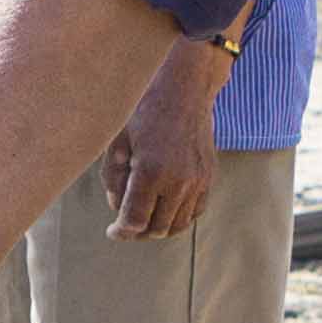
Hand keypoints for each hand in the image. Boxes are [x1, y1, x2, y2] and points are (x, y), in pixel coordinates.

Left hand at [105, 40, 226, 240]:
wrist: (185, 91)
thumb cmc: (145, 111)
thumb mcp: (118, 140)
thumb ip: (112, 179)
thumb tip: (117, 207)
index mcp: (151, 172)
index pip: (135, 221)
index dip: (121, 231)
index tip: (113, 231)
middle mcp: (178, 181)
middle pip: (156, 228)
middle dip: (137, 231)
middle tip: (126, 224)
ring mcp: (197, 181)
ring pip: (177, 225)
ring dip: (158, 227)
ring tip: (144, 218)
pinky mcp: (208, 177)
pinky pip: (194, 212)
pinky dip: (178, 216)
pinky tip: (165, 206)